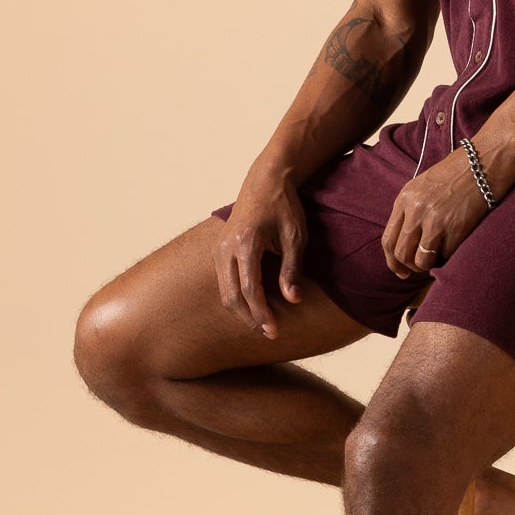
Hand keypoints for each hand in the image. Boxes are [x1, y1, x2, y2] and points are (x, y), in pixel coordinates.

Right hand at [214, 162, 308, 338]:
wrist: (265, 180)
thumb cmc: (284, 207)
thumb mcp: (296, 236)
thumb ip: (292, 269)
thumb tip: (292, 301)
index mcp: (246, 242)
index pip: (250, 289)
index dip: (261, 314)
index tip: (274, 332)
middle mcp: (225, 247)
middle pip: (232, 296)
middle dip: (250, 318)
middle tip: (269, 334)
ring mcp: (218, 248)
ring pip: (225, 291)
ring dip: (242, 311)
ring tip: (263, 324)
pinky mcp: (218, 250)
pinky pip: (224, 282)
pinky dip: (237, 297)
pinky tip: (254, 306)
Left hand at [380, 149, 494, 277]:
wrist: (483, 162)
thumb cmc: (456, 174)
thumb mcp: (422, 186)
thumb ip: (410, 211)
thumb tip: (405, 243)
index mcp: (404, 199)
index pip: (388, 240)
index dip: (392, 261)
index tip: (400, 270)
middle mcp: (416, 211)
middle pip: (401, 254)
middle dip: (409, 267)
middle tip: (419, 268)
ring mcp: (435, 221)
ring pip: (421, 261)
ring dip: (428, 265)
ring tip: (437, 258)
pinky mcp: (456, 229)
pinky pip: (445, 256)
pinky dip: (449, 256)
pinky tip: (454, 244)